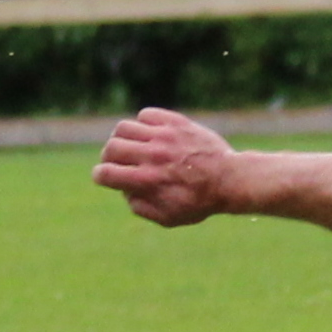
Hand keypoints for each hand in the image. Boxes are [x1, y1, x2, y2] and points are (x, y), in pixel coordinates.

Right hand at [93, 107, 237, 227]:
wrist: (231, 179)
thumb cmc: (200, 201)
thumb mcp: (169, 217)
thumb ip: (141, 207)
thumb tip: (124, 191)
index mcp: (148, 181)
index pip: (106, 173)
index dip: (100, 176)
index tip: (106, 177)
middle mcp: (152, 156)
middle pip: (111, 147)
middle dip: (109, 157)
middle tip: (120, 162)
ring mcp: (164, 137)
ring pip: (124, 127)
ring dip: (122, 138)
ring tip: (133, 146)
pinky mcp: (176, 123)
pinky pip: (146, 114)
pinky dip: (143, 123)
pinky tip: (151, 134)